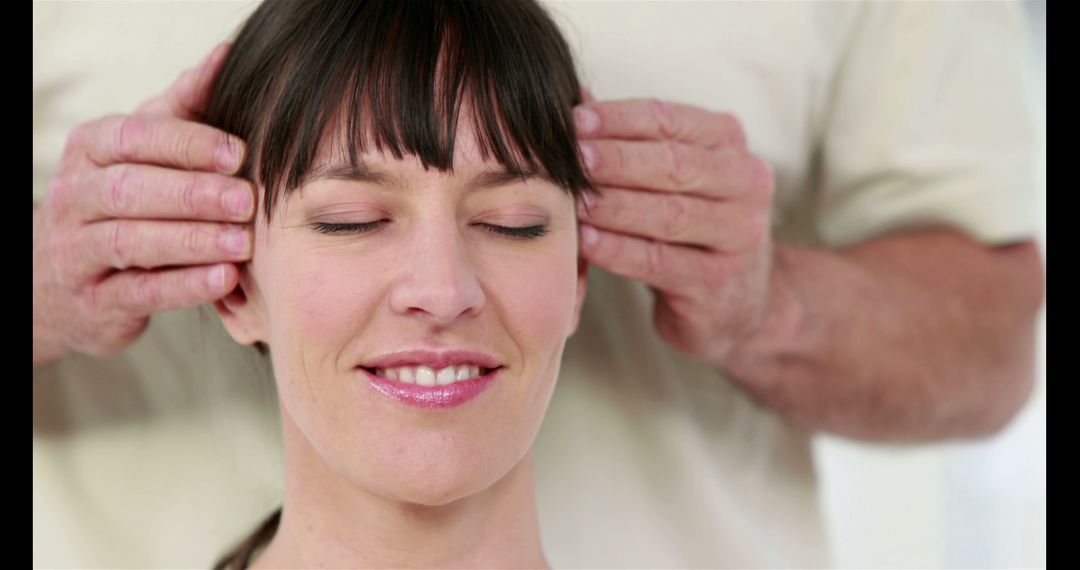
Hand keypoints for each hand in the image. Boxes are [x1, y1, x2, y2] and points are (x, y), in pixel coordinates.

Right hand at [33, 42, 253, 365]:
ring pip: (132, 242)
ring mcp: (79, 252)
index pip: (134, 138)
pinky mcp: (95, 302)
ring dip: (192, 241)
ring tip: (242, 243)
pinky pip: (140, 292)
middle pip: (131, 191)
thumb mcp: (141, 151)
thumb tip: (224, 58)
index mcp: (90, 151)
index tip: (238, 152)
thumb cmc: (122, 202)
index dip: (187, 144)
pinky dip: (184, 286)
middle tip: (247, 199)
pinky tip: (224, 280)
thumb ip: (181, 108)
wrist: (60, 282)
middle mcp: (76, 197)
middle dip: (193, 194)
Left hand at [574, 95, 775, 365]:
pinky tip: (587, 242)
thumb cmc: (689, 227)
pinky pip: (660, 263)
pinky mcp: (717, 284)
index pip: (672, 121)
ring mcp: (739, 237)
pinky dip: (619, 250)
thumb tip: (574, 99)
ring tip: (574, 199)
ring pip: (670, 214)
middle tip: (572, 157)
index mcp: (731, 145)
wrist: (737, 303)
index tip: (574, 120)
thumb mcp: (673, 178)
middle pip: (674, 165)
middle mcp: (746, 184)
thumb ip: (631, 141)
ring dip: (615, 205)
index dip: (621, 119)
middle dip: (617, 159)